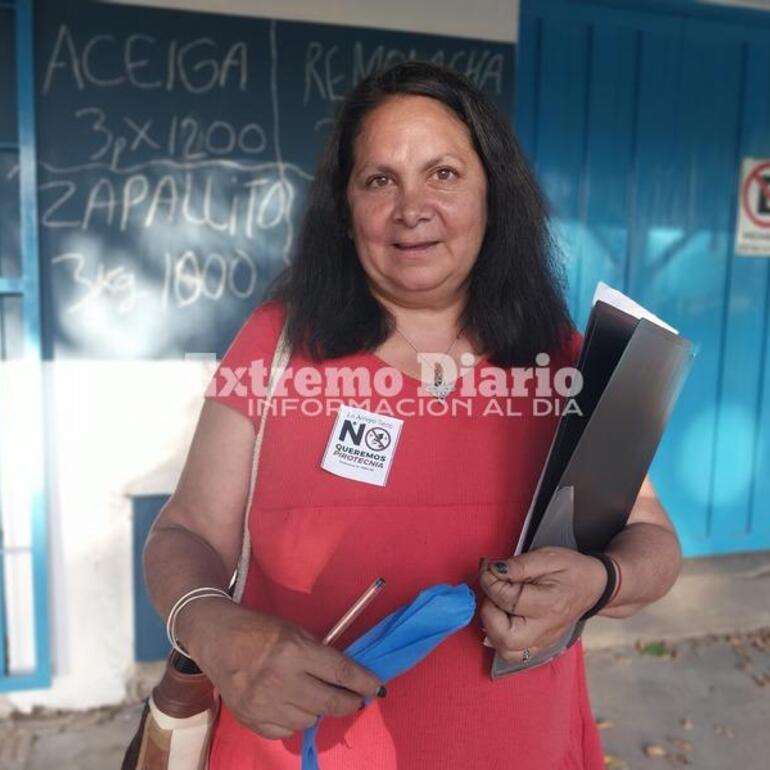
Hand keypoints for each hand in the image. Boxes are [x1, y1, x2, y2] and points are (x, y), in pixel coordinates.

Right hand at [177, 598, 384, 739]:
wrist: (217, 639)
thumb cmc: (261, 630)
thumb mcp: (295, 632)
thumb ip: (319, 654)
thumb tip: (346, 678)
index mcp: (294, 651)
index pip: (339, 672)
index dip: (363, 682)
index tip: (377, 688)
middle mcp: (280, 680)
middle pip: (329, 703)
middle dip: (349, 702)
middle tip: (355, 699)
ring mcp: (263, 704)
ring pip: (309, 721)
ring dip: (318, 710)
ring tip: (313, 696)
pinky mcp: (250, 720)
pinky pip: (286, 731)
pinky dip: (294, 720)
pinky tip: (291, 705)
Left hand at [478, 547, 606, 663]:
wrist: (594, 586)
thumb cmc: (571, 569)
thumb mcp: (547, 557)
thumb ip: (518, 565)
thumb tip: (493, 570)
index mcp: (548, 604)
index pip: (508, 600)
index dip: (489, 581)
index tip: (488, 567)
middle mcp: (545, 629)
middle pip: (505, 637)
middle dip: (488, 611)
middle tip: (492, 589)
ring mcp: (542, 641)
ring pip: (505, 651)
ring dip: (492, 627)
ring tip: (497, 603)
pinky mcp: (539, 646)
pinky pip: (512, 653)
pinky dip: (499, 637)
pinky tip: (502, 616)